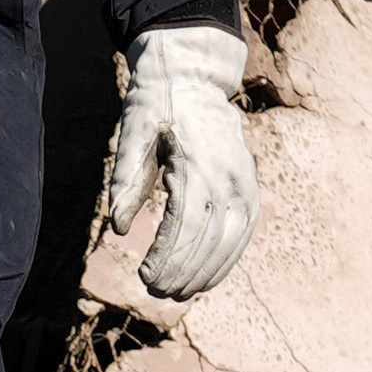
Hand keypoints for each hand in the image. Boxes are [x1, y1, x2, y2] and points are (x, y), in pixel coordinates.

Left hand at [99, 23, 258, 300]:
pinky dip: (226, 259)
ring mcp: (244, 183)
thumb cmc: (156, 106)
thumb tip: (120, 228)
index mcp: (197, 163)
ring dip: (205, 273)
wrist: (194, 78)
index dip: (167, 258)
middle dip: (183, 273)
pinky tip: (206, 278)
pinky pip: (243, 232)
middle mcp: (228, 176)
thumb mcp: (134, 134)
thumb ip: (126, 179)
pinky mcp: (250, 187)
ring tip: (178, 293)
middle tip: (156, 293)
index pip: (186, 225)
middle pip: (209, 240)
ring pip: (230, 241)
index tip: (145, 277)